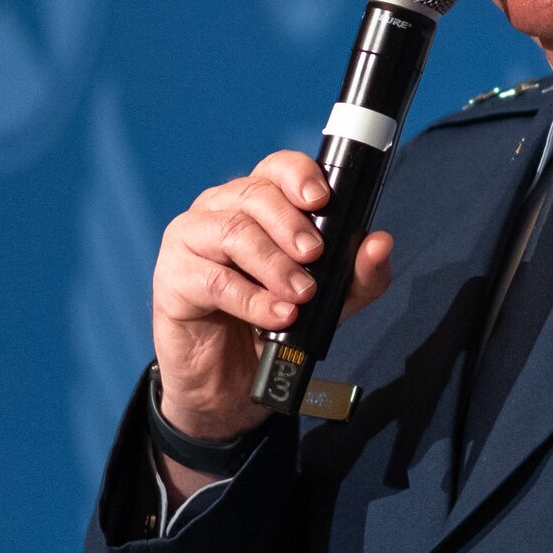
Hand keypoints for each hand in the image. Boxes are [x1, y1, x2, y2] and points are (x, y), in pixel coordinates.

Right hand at [152, 150, 393, 442]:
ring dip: (274, 264)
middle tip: (315, 256)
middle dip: (291, 224)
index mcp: (256, 205)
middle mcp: (220, 211)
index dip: (298, 175)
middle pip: (253, 194)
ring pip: (232, 231)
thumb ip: (357, 275)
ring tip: (300, 295)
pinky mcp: (172, 277)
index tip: (321, 200)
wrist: (230, 384)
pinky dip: (250, 298)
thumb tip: (380, 244)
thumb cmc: (272, 326)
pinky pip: (212, 278)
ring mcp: (190, 240)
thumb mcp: (329, 303)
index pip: (275, 169)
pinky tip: (274, 315)